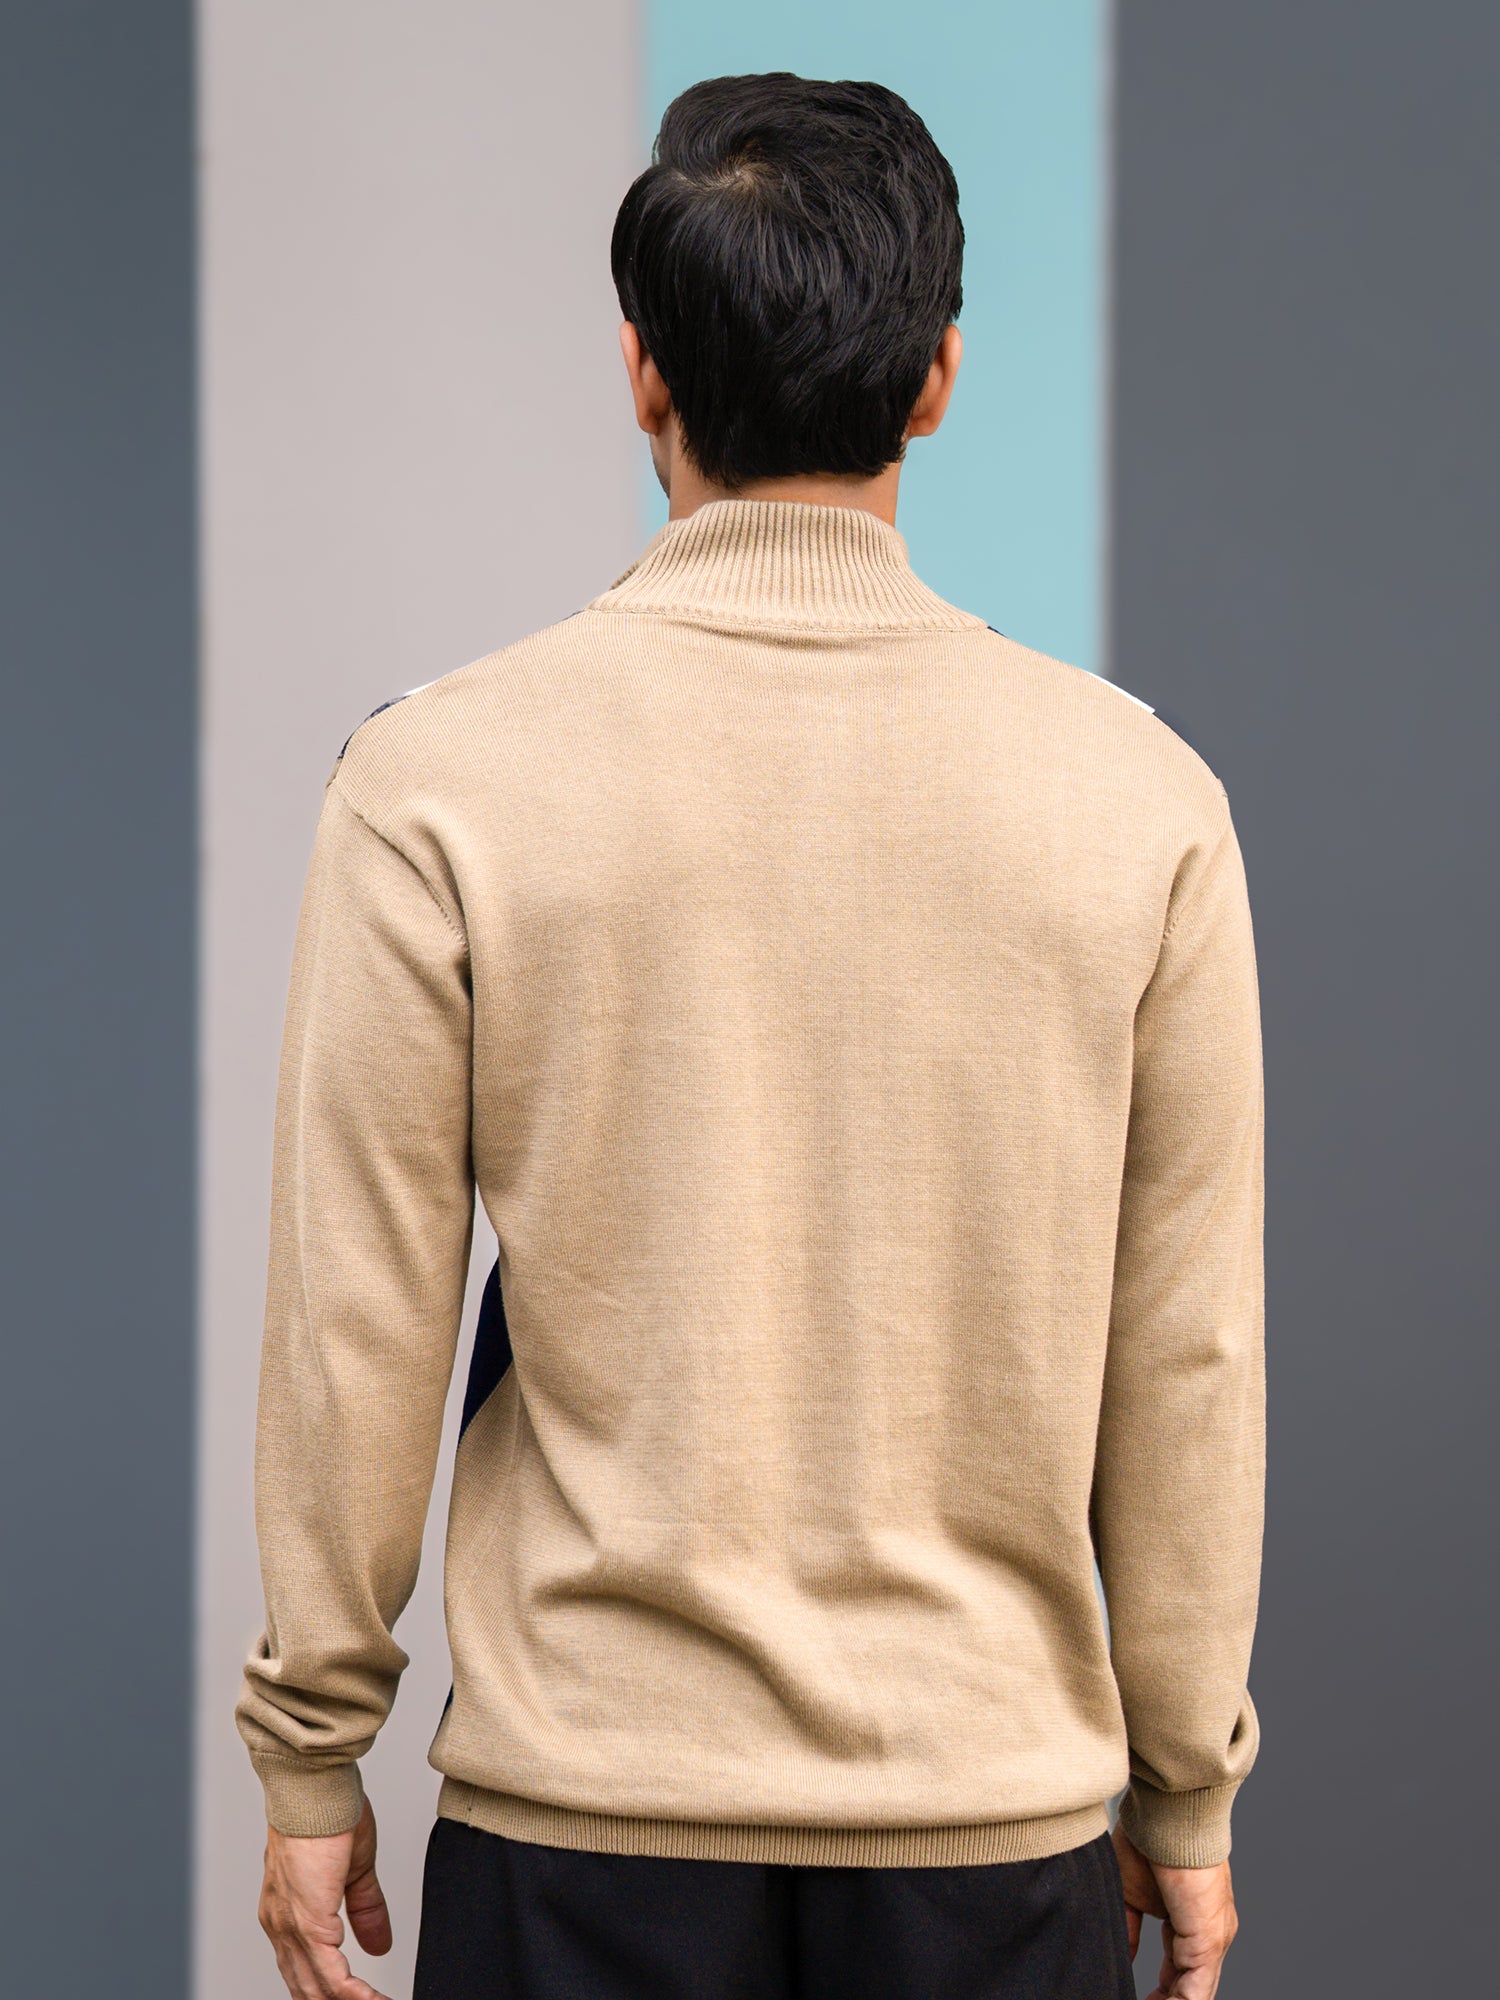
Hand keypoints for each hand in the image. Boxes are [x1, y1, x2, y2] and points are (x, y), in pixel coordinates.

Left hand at [259, 1795, 393, 1999]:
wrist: (314, 1788)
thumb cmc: (328, 1814)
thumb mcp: (353, 1869)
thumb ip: (363, 1909)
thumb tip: (377, 1946)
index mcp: (288, 1914)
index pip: (305, 1971)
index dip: (331, 1993)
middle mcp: (281, 1926)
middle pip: (307, 1988)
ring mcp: (291, 1927)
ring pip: (316, 1988)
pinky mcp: (309, 1922)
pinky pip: (331, 1975)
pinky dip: (354, 1994)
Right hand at [1112, 1823, 1237, 1999]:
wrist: (1168, 1814)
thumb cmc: (1150, 1839)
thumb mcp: (1130, 1893)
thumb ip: (1129, 1929)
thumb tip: (1121, 1956)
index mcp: (1191, 1922)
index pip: (1180, 1970)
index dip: (1163, 1991)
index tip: (1143, 1999)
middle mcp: (1209, 1935)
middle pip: (1190, 1986)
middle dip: (1167, 1999)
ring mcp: (1213, 1940)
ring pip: (1196, 1993)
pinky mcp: (1208, 1941)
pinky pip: (1196, 1992)